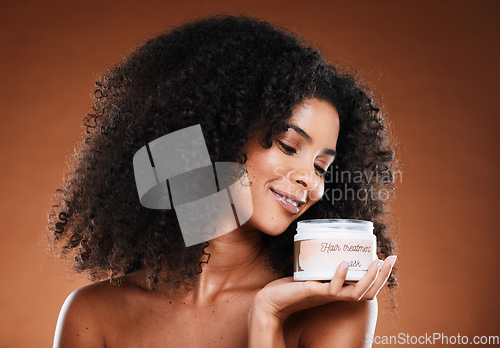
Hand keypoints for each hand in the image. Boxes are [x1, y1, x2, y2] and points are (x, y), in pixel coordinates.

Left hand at [252, 255, 396, 321]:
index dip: (381, 275)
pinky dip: (340, 276)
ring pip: (356, 292)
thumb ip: (322, 263)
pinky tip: (344, 263)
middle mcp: (337, 296)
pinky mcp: (314, 293)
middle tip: (392, 258)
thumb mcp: (313, 272)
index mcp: (339, 290)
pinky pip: (332, 288)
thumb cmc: (291, 286)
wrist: (272, 300)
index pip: (367, 287)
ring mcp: (327, 296)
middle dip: (383, 275)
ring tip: (376, 262)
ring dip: (369, 277)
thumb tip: (329, 241)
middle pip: (368, 291)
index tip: (388, 258)